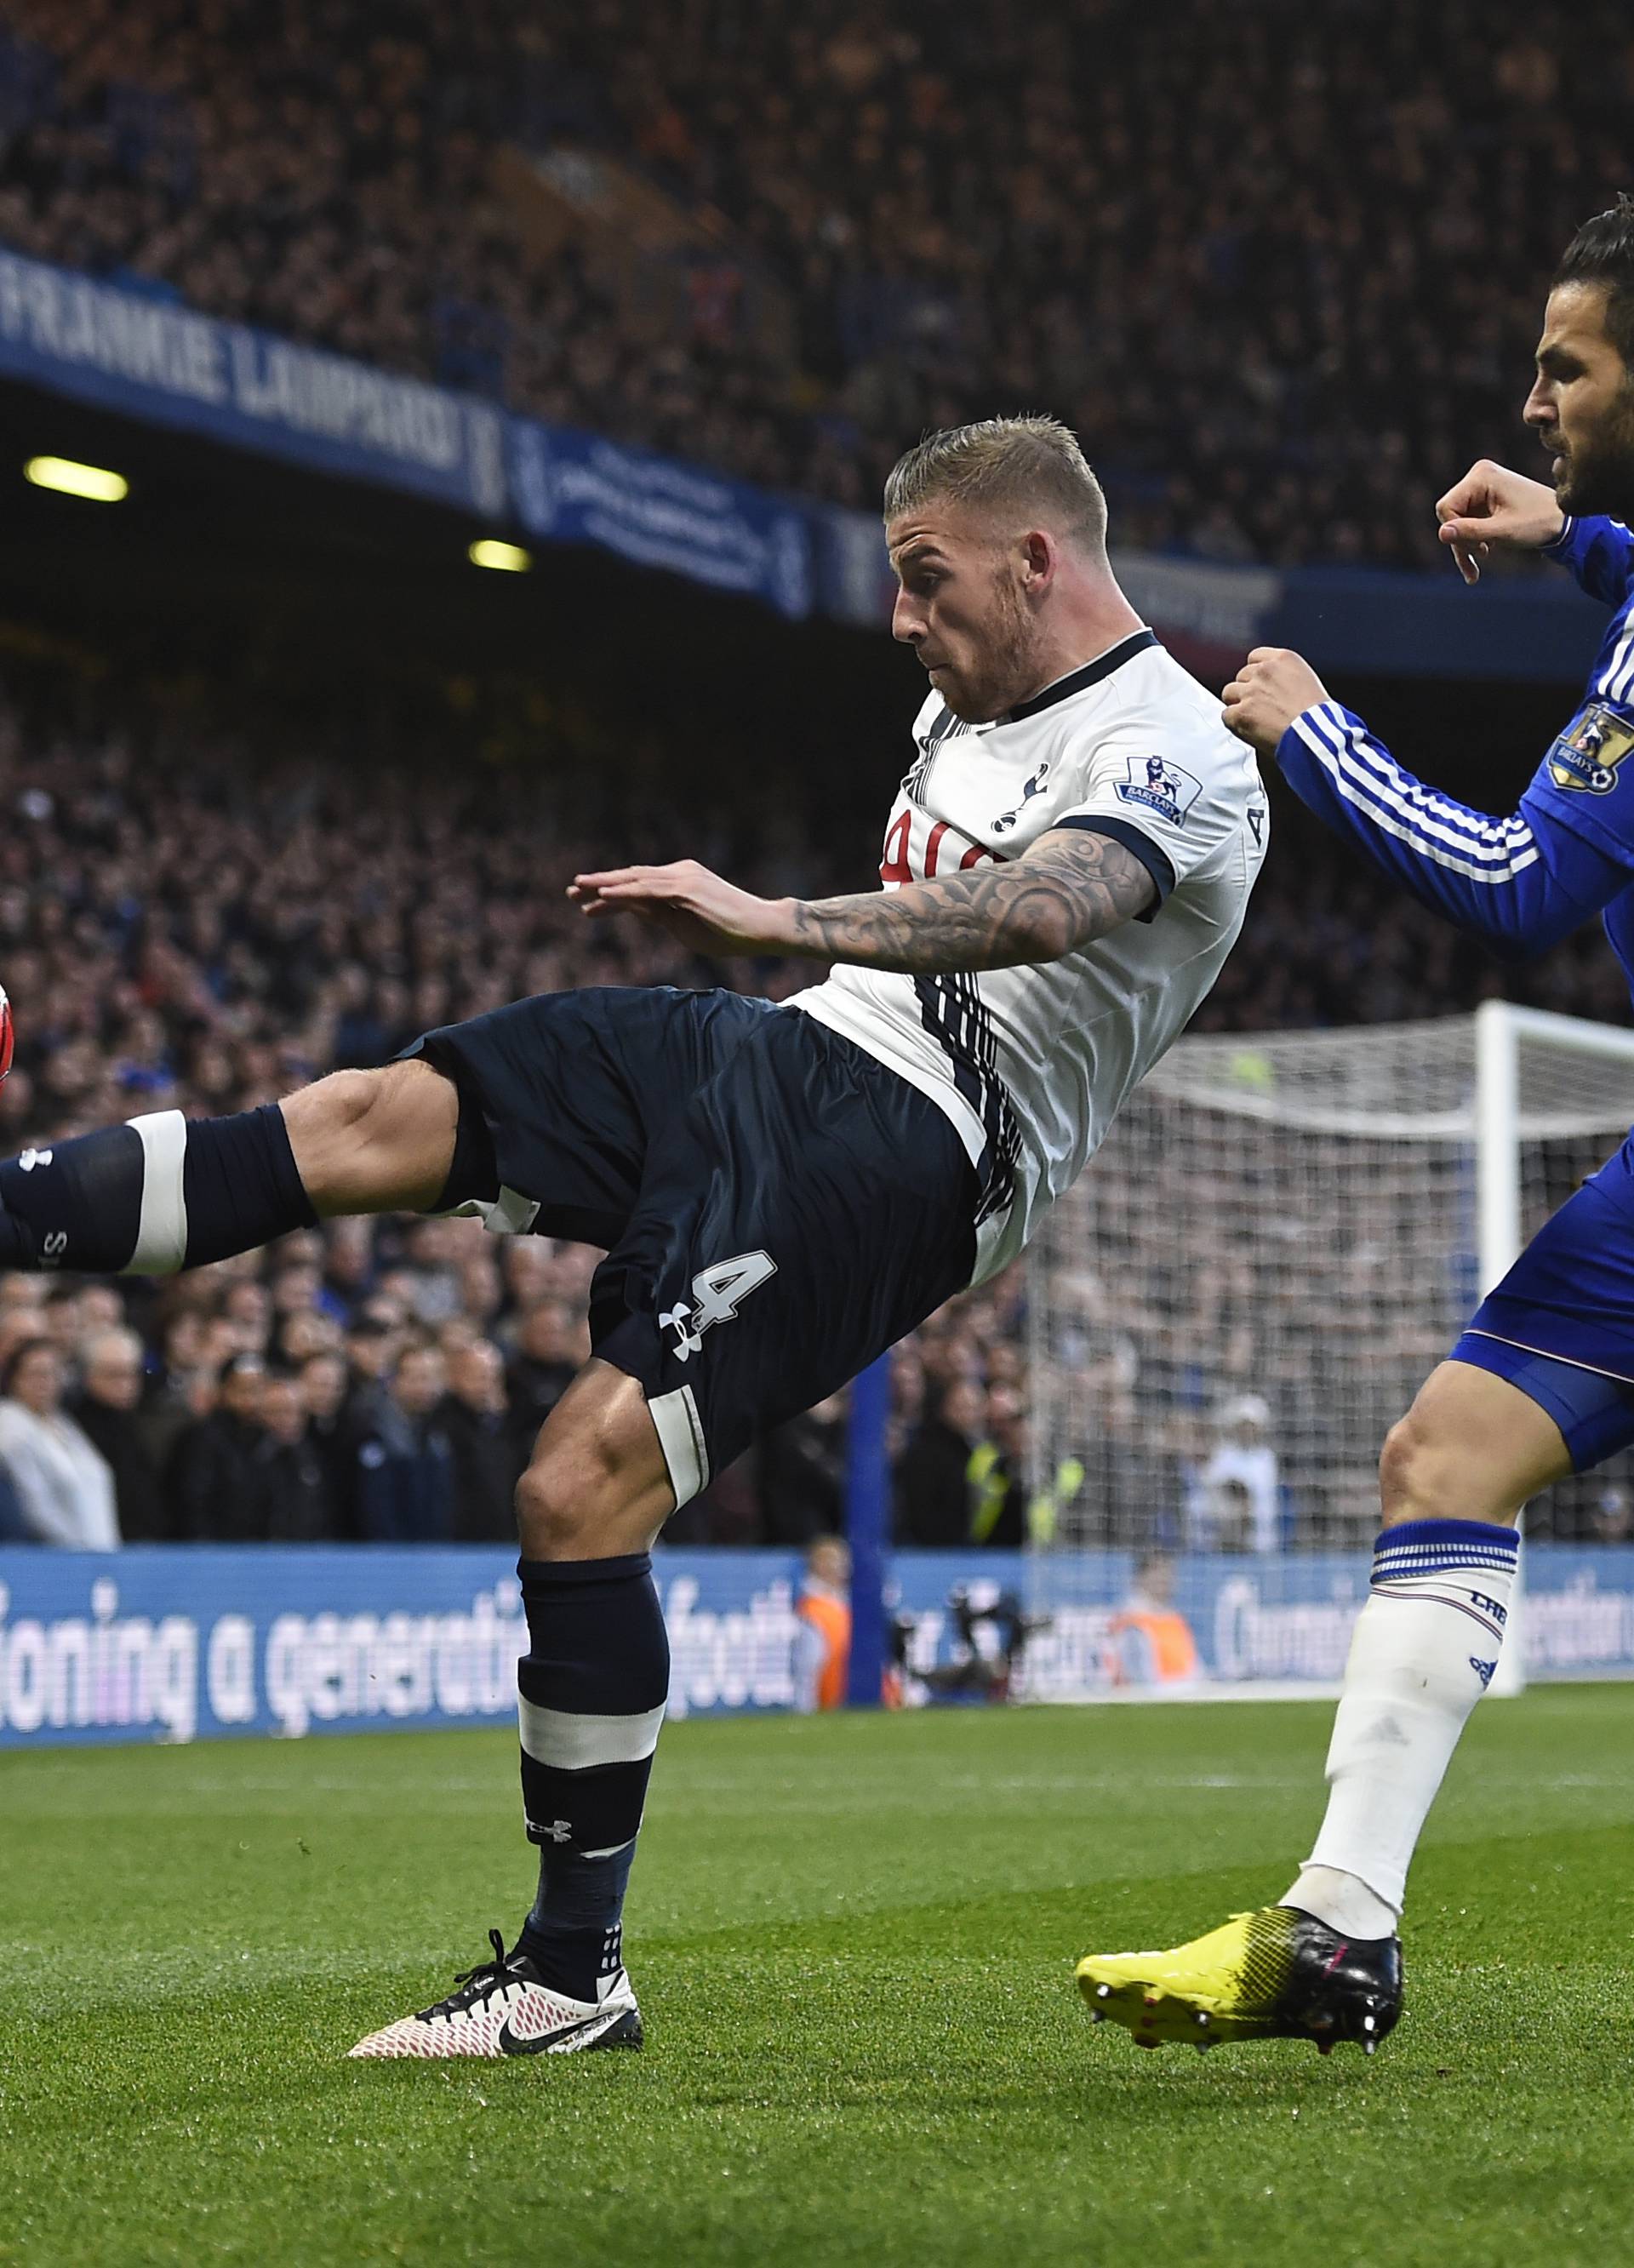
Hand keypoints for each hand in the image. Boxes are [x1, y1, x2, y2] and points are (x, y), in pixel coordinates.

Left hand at [568, 860, 797, 955]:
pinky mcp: (685, 889)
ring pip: (633, 881)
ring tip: (576, 890)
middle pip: (630, 878)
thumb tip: (638, 912)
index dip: (610, 895)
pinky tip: (601, 895)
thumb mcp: (686, 926)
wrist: (761, 927)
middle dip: (598, 885)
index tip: (586, 904)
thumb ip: (661, 916)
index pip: (637, 887)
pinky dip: (622, 892)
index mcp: (679, 881)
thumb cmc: (731, 932)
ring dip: (603, 885)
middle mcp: (678, 874)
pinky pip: (646, 891)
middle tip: (570, 892)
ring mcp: (681, 879)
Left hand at [1222, 647, 1329, 755]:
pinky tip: (1250, 730)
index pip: (1255, 657)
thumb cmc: (1319, 716)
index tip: (1260, 686)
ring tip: (1255, 719)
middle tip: (1261, 708)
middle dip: (1248, 691)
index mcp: (1284, 659)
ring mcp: (1251, 692)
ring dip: (1238, 705)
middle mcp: (1264, 671)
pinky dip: (1235, 724)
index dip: (1256, 674)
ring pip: (1229, 693)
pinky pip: (1226, 716)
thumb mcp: (1307, 682)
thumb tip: (1272, 686)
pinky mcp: (1241, 713)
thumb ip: (1284, 677)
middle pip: (1241, 676)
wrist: (1315, 735)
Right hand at [1434, 460, 1564, 584]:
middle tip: (1483, 554)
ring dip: (1465, 548)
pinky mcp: (1483, 500)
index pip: (1446, 507)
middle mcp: (1478, 476)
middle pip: (1449, 515)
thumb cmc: (1538, 522)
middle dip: (1462, 541)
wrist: (1562, 521)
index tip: (1479, 546)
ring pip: (1456, 524)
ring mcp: (1480, 488)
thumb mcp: (1503, 531)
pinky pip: (1466, 524)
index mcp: (1482, 476)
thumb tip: (1441, 533)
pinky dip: (1470, 544)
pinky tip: (1474, 568)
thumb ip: (1471, 532)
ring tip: (1474, 572)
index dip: (1455, 531)